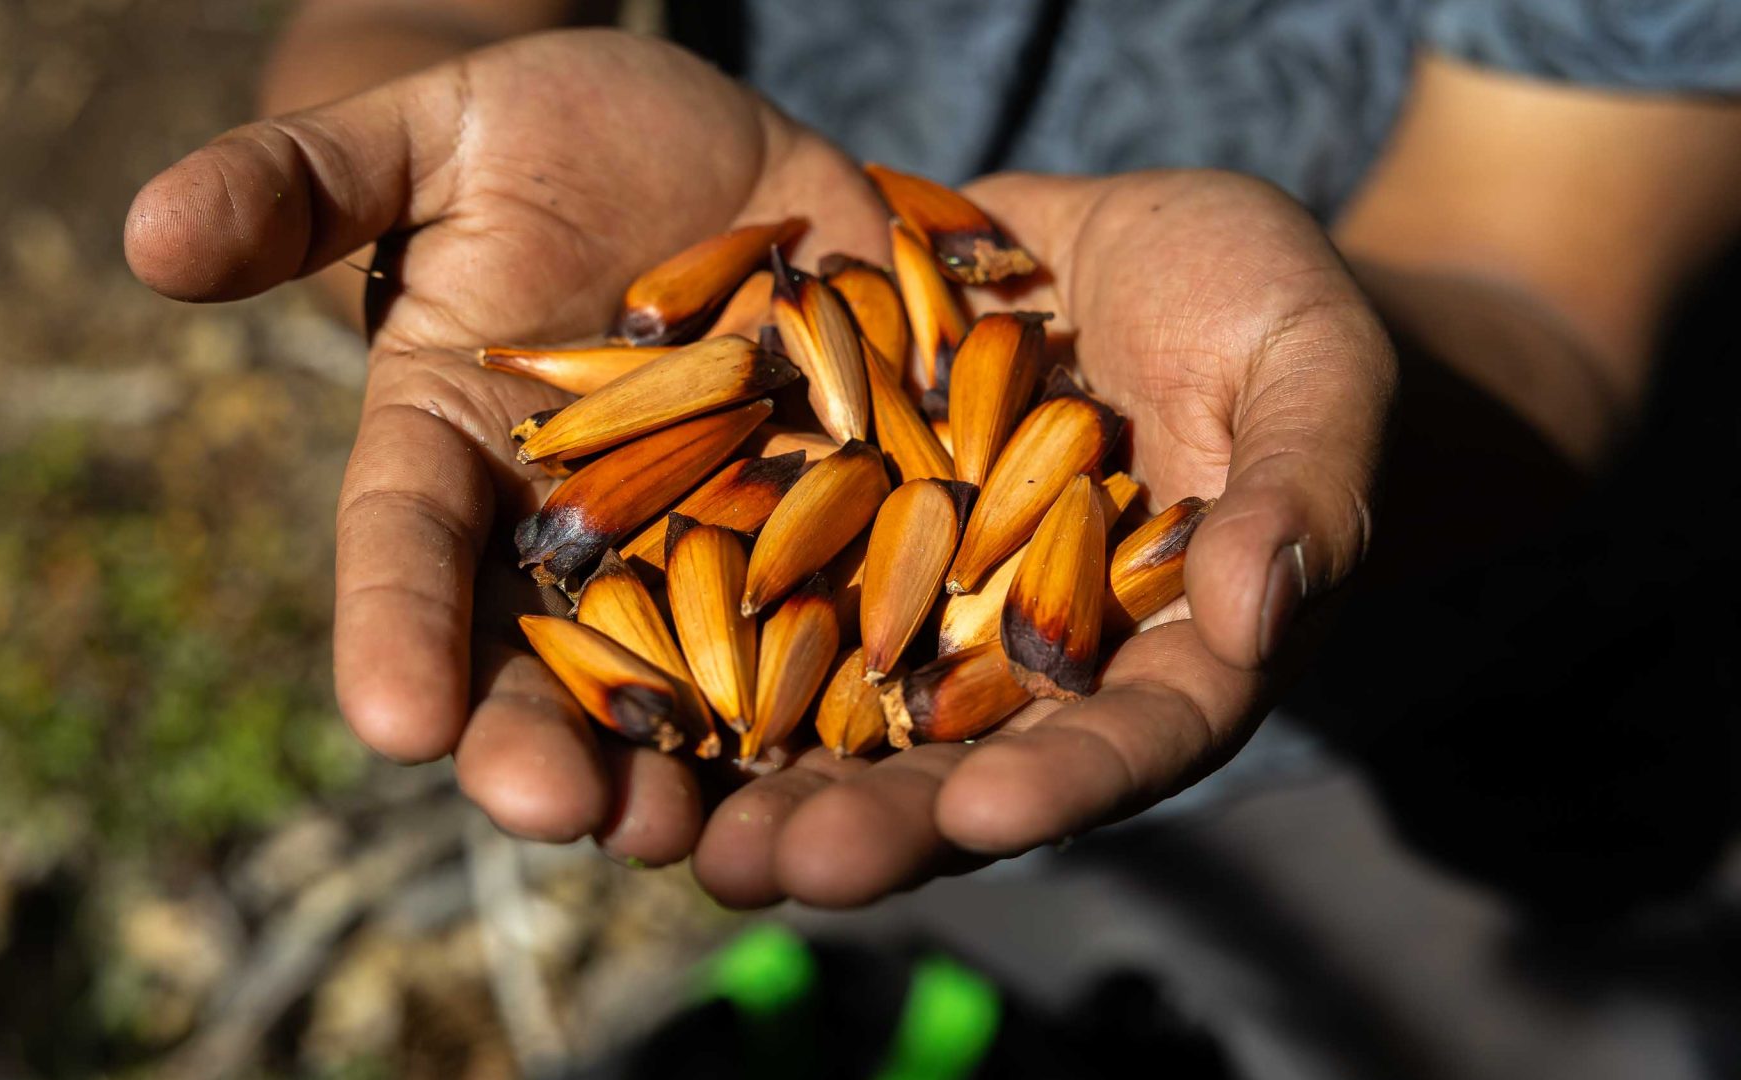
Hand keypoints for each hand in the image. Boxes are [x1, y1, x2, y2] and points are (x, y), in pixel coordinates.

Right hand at [124, 29, 890, 861]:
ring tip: (720, 843)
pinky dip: (860, 683)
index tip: (393, 724)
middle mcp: (570, 528)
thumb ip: (300, 185)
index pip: (408, 548)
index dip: (396, 633)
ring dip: (705, 767)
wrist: (708, 147)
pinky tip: (884, 751)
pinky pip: (848, 609)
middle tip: (567, 817)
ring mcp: (706, 536)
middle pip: (549, 655)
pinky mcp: (830, 520)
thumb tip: (146, 239)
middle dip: (549, 745)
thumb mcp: (426, 135)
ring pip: (697, 676)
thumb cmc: (540, 133)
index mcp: (454, 452)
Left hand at [689, 170, 1394, 906]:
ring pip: (837, 704)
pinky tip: (605, 660)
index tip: (984, 820)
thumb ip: (1305, 491)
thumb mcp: (1315, 373)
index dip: (1055, 789)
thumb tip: (1263, 610)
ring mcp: (921, 595)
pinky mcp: (839, 521)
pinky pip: (765, 577)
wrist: (1142, 248)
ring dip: (753, 770)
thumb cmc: (1268, 311)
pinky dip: (693, 624)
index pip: (1121, 746)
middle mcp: (1022, 655)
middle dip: (867, 824)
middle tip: (774, 871)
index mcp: (1160, 658)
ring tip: (669, 825)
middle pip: (952, 764)